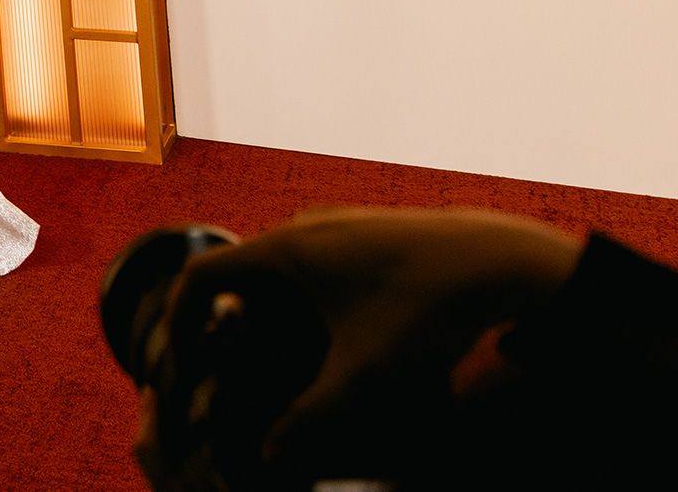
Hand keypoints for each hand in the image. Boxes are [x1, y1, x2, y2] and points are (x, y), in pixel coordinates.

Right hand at [134, 208, 579, 491]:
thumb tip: (271, 455)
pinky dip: (299, 293)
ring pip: (277, 263)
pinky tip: (329, 333)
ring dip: (263, 304)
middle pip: (236, 268)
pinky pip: (312, 259)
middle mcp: (304, 226)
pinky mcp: (369, 230)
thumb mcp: (366, 376)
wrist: (500, 260)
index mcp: (286, 250)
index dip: (177, 318)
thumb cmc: (426, 314)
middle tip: (218, 363)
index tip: (177, 358)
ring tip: (269, 352)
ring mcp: (338, 223)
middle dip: (221, 317)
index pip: (201, 274)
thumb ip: (312, 417)